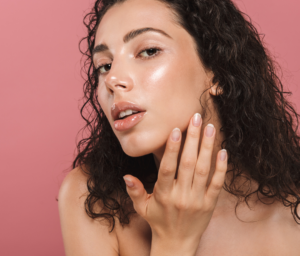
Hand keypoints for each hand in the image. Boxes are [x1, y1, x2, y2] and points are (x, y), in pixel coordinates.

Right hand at [123, 113, 226, 252]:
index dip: (171, 149)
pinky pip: (217, 184)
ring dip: (207, 147)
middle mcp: (181, 196)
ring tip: (210, 128)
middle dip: (193, 139)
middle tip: (197, 118)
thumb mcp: (142, 207)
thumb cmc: (158, 221)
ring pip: (204, 170)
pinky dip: (221, 167)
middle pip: (188, 164)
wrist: (177, 243)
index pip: (167, 168)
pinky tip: (223, 151)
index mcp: (163, 194)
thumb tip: (126, 176)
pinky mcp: (209, 204)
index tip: (176, 130)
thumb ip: (134, 191)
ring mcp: (197, 200)